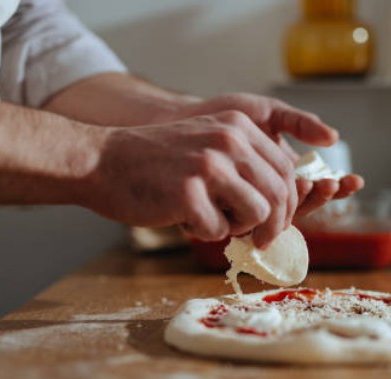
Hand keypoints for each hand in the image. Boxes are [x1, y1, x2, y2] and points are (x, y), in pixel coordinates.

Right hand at [86, 110, 296, 246]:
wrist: (102, 161)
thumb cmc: (157, 163)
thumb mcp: (209, 145)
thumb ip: (245, 166)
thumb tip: (285, 205)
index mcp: (239, 126)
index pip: (286, 170)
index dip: (289, 203)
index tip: (278, 222)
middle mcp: (229, 140)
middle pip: (279, 194)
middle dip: (275, 226)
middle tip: (260, 241)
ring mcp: (208, 165)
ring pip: (257, 214)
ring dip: (238, 227)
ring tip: (212, 219)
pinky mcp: (188, 193)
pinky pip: (219, 229)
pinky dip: (204, 232)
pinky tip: (182, 216)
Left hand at [171, 93, 363, 214]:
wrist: (179, 123)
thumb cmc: (220, 116)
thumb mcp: (264, 113)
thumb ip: (298, 123)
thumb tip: (333, 137)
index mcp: (279, 172)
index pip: (316, 186)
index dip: (337, 186)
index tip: (355, 180)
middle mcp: (266, 193)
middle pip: (304, 204)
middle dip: (321, 196)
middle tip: (331, 184)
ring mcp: (248, 204)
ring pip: (283, 215)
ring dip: (302, 205)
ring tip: (312, 186)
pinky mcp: (226, 212)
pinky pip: (253, 219)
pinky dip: (269, 209)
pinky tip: (281, 194)